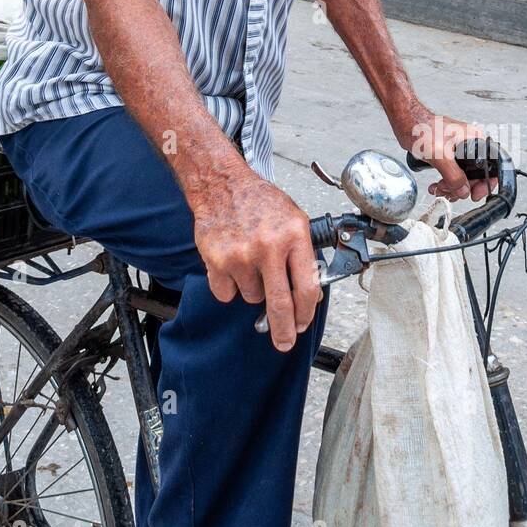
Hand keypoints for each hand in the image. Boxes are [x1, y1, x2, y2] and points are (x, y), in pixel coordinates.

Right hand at [191, 161, 320, 352]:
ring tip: (251, 263)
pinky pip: (227, 293)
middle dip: (284, 331)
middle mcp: (268, 246)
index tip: (303, 322)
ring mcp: (241, 255)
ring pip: (252, 297)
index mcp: (293, 235)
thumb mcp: (293, 219)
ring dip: (254, 289)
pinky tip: (232, 265)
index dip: (307, 312)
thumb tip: (309, 294)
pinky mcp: (217, 261)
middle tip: (285, 342)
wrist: (221, 184)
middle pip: (280, 305)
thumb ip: (302, 254)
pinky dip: (230, 286)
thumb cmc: (258, 201)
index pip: (307, 287)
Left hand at [400, 108, 498, 201]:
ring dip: (452, 187)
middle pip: (476, 175)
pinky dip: (446, 183)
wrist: (405, 121)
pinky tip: (437, 185)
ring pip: (464, 177)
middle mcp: (470, 145)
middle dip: (462, 188)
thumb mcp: (439, 154)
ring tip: (439, 188)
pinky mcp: (449, 155)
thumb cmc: (420, 127)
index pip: (492, 166)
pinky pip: (453, 174)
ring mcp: (459, 150)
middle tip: (449, 192)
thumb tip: (463, 191)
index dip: (486, 183)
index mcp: (474, 140)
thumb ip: (453, 175)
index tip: (475, 194)